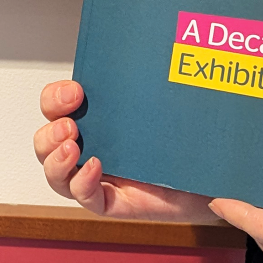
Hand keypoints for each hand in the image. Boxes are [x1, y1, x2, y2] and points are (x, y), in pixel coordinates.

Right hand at [35, 80, 217, 222]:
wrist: (216, 171)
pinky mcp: (114, 203)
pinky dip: (83, 184)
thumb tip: (138, 58)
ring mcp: (99, 178)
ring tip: (72, 148)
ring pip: (56, 175)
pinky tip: (94, 168)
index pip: (55, 107)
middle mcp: (91, 148)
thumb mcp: (161, 104)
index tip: (75, 92)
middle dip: (50, 133)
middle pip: (46, 143)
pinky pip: (86, 199)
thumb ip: (142, 88)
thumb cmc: (187, 137)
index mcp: (94, 120)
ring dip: (55, 160)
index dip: (55, 99)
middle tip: (69, 125)